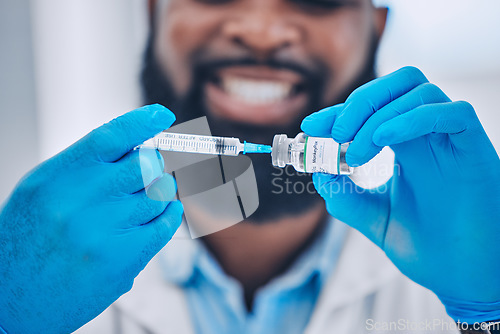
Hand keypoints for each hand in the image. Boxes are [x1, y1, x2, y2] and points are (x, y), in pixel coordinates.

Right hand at [0, 104, 182, 332]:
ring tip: (144, 201)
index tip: (162, 116)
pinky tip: (160, 215)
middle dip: (152, 165)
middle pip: (144, 164)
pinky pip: (165, 224)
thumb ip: (84, 167)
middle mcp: (81, 200)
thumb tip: (133, 146)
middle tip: (147, 172)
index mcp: (57, 177)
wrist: (12, 299)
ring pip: (159, 193)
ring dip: (159, 192)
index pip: (111, 136)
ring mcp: (104, 231)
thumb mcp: (42, 192)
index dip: (142, 122)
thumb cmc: (26, 242)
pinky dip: (169, 215)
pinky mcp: (123, 260)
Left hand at [301, 67, 499, 322]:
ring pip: (421, 92)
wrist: (467, 277)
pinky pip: (453, 113)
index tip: (310, 126)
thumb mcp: (377, 220)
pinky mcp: (476, 150)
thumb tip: (318, 173)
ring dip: (379, 115)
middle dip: (360, 102)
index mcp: (408, 147)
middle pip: (399, 84)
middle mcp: (430, 137)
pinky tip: (383, 140)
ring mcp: (453, 141)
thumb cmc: (429, 248)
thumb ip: (347, 198)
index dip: (340, 111)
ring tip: (357, 153)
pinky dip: (413, 118)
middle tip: (335, 133)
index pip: (374, 109)